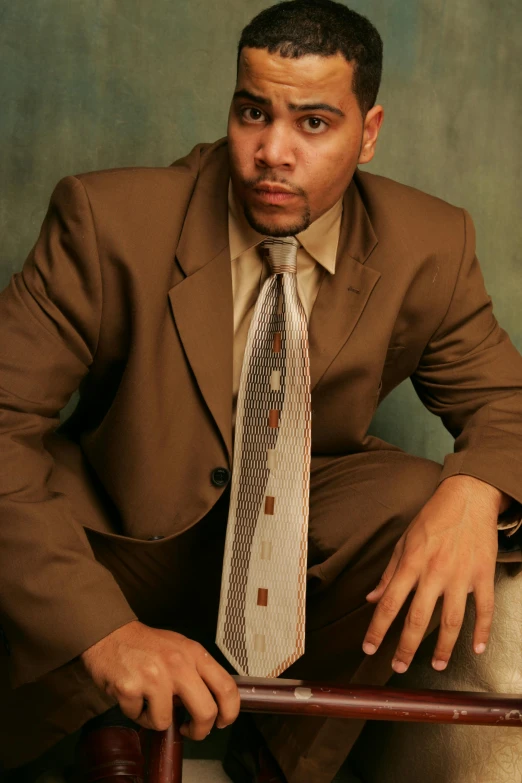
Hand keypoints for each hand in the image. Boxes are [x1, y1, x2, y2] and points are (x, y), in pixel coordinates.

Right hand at [80, 620, 239, 738]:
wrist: (110, 634)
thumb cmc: (146, 645)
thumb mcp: (180, 648)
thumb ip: (197, 672)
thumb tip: (213, 703)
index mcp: (194, 654)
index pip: (227, 686)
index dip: (230, 712)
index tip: (222, 722)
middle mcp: (178, 664)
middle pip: (206, 712)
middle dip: (200, 731)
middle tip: (190, 730)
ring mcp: (154, 677)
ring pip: (166, 721)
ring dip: (155, 718)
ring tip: (148, 701)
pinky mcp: (130, 688)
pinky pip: (138, 718)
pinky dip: (134, 713)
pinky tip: (132, 695)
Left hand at [362, 475, 501, 673]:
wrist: (468, 498)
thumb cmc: (433, 518)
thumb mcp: (404, 541)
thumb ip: (389, 573)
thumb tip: (372, 598)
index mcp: (411, 563)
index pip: (389, 603)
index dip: (378, 629)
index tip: (370, 647)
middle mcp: (434, 572)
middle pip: (418, 618)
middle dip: (406, 647)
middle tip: (398, 667)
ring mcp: (461, 576)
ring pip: (452, 621)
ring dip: (444, 648)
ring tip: (437, 664)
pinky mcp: (483, 575)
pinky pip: (484, 610)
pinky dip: (482, 632)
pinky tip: (477, 648)